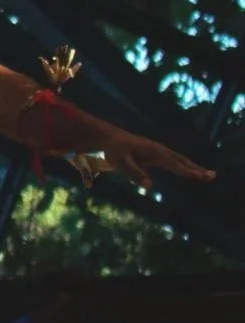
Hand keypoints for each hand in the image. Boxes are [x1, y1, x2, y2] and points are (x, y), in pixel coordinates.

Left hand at [94, 129, 213, 186]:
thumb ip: (134, 173)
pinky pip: (173, 160)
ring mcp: (158, 151)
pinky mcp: (155, 153)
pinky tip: (189, 169)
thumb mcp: (120, 163)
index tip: (201, 177)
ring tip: (207, 174)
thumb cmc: (114, 150)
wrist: (109, 137)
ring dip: (193, 167)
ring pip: (179, 160)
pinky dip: (184, 165)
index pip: (174, 165)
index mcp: (153, 152)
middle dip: (197, 169)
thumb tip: (149, 186)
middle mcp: (159, 150)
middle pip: (181, 161)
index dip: (188, 172)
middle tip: (212, 176)